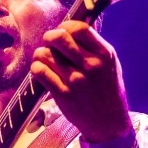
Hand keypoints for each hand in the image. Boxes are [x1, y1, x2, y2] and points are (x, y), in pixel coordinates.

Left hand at [30, 20, 132, 142]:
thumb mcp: (109, 64)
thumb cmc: (107, 90)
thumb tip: (76, 25)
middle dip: (49, 37)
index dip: (65, 26)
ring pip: (45, 54)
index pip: (79, 28)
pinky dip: (37, 68)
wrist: (108, 122)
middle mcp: (91, 65)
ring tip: (46, 59)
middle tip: (49, 43)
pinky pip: (40, 72)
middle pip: (59, 37)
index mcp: (105, 54)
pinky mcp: (62, 94)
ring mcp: (76, 80)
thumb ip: (94, 46)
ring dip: (41, 54)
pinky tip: (43, 71)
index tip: (62, 31)